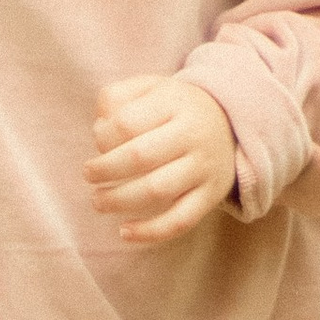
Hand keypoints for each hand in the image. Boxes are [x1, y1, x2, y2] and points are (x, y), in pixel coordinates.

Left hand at [87, 75, 238, 242]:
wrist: (230, 122)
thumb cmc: (174, 108)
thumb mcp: (148, 88)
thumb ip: (116, 98)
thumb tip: (99, 130)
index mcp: (174, 103)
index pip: (126, 123)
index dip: (103, 137)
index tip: (98, 142)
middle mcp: (193, 135)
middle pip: (140, 157)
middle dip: (105, 170)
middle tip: (89, 174)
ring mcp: (204, 168)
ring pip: (157, 190)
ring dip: (119, 200)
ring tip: (98, 201)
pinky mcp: (211, 196)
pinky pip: (180, 221)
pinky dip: (150, 232)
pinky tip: (125, 232)